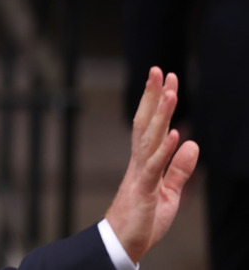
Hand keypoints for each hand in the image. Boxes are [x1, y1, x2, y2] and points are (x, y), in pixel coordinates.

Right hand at [105, 67, 199, 262]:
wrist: (121, 243)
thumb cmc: (142, 219)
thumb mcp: (169, 193)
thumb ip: (180, 169)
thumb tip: (192, 142)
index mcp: (145, 161)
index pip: (152, 125)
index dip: (158, 102)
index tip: (166, 79)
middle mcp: (140, 161)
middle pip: (146, 123)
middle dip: (153, 96)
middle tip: (159, 70)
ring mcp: (140, 174)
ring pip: (149, 138)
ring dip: (161, 115)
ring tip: (170, 92)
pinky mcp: (144, 190)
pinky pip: (155, 167)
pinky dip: (165, 150)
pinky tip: (176, 134)